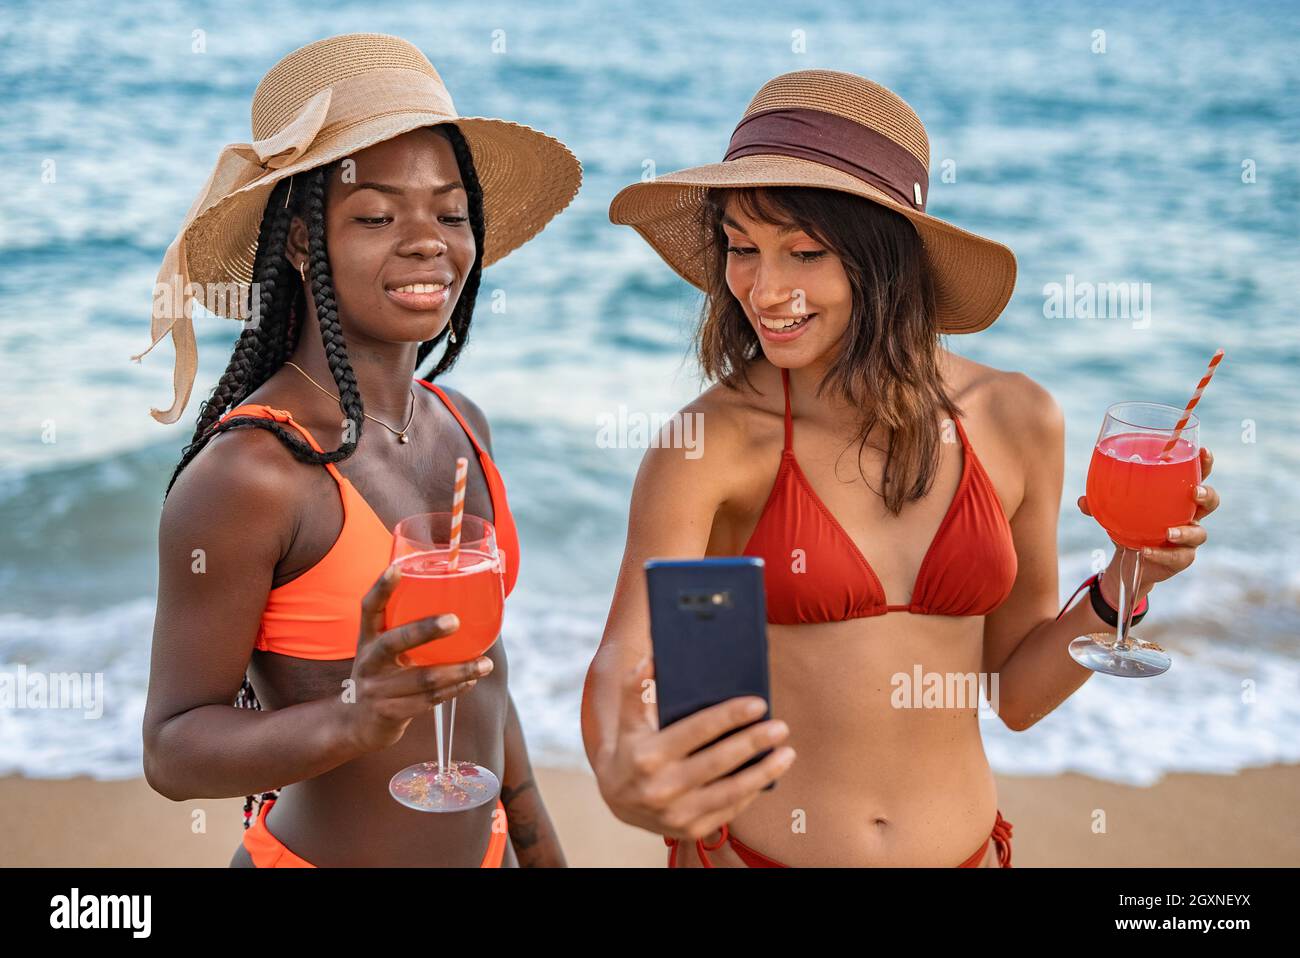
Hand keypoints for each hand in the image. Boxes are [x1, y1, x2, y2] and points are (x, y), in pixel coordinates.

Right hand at [339, 563, 493, 753]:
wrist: (357, 725)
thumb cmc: (385, 675)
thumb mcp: (386, 651)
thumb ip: (410, 630)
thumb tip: (463, 602)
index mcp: (368, 638)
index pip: (369, 608)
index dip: (381, 588)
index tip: (397, 568)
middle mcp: (368, 661)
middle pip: (394, 642)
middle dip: (425, 630)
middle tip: (455, 620)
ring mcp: (375, 689)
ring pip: (422, 678)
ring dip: (458, 671)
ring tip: (485, 664)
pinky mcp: (387, 713)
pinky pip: (427, 701)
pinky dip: (453, 691)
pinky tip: (471, 682)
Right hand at [593, 654, 794, 840]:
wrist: (616, 798)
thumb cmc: (629, 748)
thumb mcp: (626, 719)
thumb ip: (635, 688)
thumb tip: (653, 658)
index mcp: (648, 755)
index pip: (697, 731)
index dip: (730, 716)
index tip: (759, 703)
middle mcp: (662, 788)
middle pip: (719, 761)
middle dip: (754, 742)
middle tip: (781, 727)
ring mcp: (677, 814)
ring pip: (731, 791)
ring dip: (764, 772)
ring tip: (787, 753)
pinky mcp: (691, 830)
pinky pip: (729, 809)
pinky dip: (752, 791)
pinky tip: (769, 774)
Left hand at [1078, 446, 1219, 600]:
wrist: (1130, 558)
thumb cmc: (1130, 523)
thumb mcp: (1114, 510)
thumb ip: (1099, 504)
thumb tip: (1083, 501)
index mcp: (1177, 495)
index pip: (1197, 475)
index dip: (1204, 463)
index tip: (1203, 452)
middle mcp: (1189, 514)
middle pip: (1210, 502)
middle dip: (1206, 495)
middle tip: (1194, 492)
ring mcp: (1189, 538)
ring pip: (1199, 533)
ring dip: (1185, 532)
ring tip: (1168, 533)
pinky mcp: (1181, 558)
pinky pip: (1178, 557)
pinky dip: (1162, 554)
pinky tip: (1146, 551)